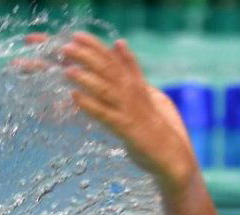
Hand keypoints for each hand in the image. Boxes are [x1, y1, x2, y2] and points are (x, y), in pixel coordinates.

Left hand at [60, 33, 196, 193]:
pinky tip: (75, 97)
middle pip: (109, 69)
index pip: (114, 59)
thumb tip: (119, 45)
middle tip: (66, 47)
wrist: (173, 155)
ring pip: (106, 89)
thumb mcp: (147, 92)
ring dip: (86, 78)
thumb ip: (132, 71)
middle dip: (86, 56)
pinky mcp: (128, 130)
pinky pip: (106, 116)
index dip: (95, 46)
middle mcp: (134, 93)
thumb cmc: (157, 127)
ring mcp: (131, 111)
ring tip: (67, 69)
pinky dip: (90, 106)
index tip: (76, 35)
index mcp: (137, 84)